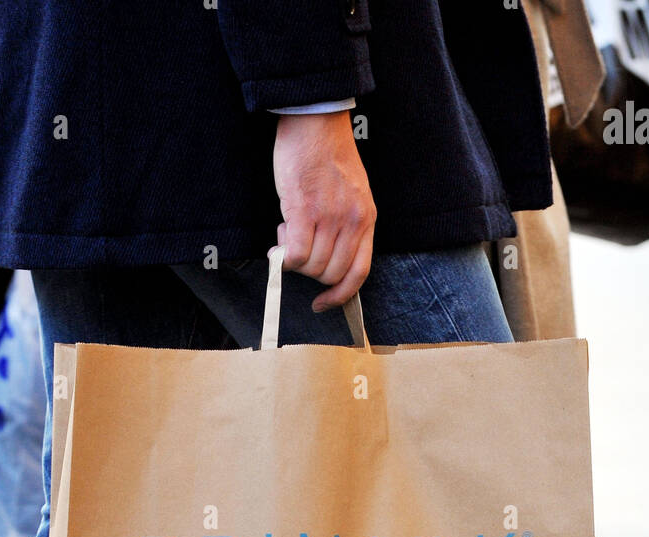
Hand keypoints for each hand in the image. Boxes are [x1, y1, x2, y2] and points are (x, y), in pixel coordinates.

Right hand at [273, 110, 375, 309]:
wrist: (315, 121)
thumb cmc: (327, 155)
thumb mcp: (351, 194)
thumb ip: (344, 225)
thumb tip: (322, 257)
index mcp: (366, 219)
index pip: (359, 273)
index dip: (340, 295)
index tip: (323, 303)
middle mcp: (352, 222)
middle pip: (331, 274)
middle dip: (310, 271)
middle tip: (299, 245)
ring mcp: (330, 218)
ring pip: (312, 267)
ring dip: (296, 258)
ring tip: (290, 229)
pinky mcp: (305, 211)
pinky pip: (295, 255)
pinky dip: (284, 255)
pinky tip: (282, 233)